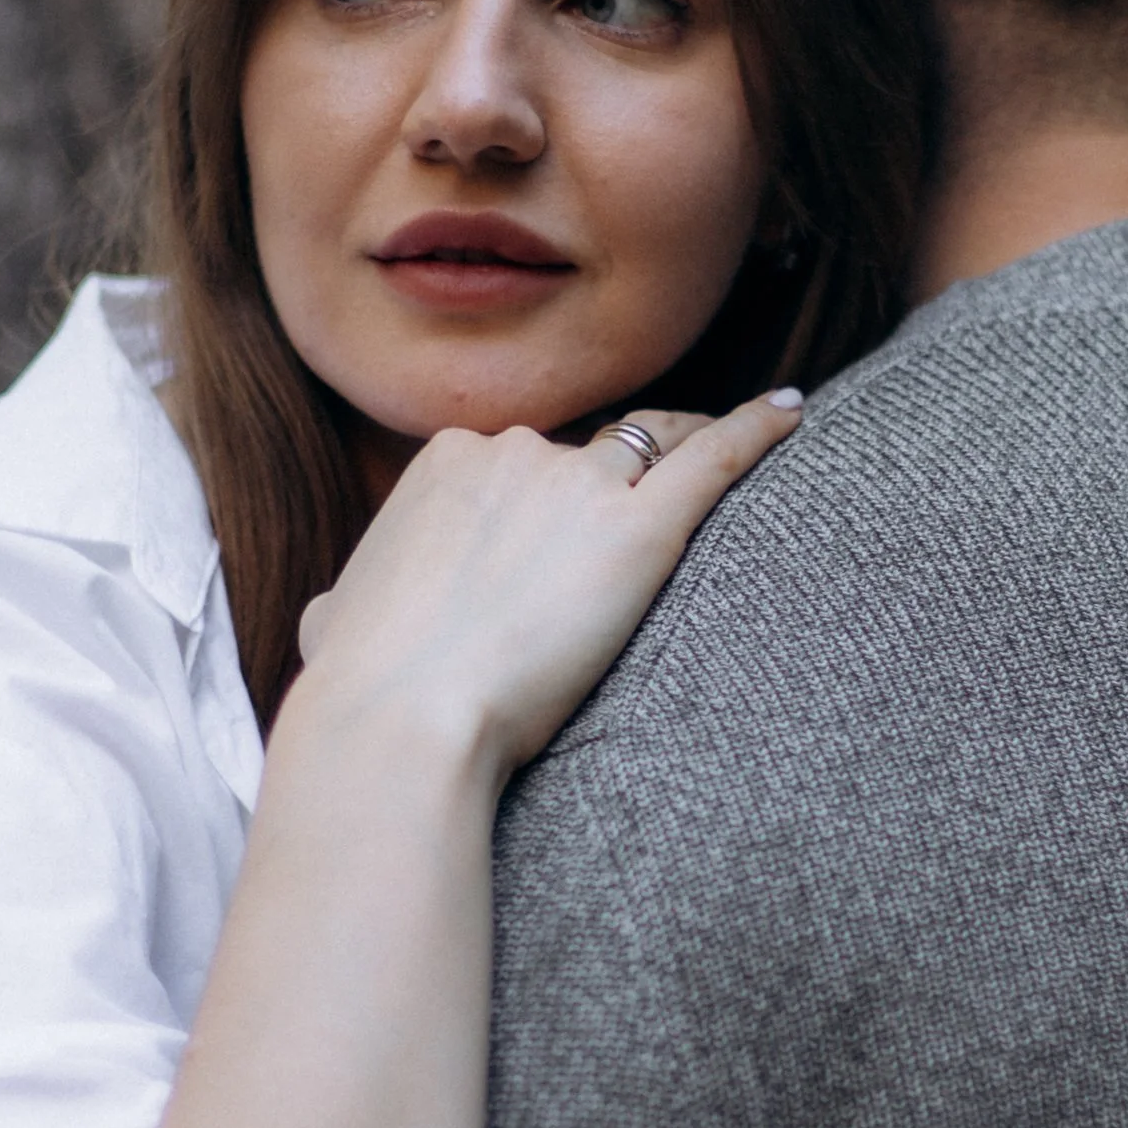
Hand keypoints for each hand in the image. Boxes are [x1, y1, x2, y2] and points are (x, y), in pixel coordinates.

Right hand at [287, 392, 803, 782]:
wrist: (402, 714)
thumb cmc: (363, 685)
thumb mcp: (334, 622)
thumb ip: (350, 601)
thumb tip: (333, 618)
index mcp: (446, 461)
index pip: (522, 461)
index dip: (551, 498)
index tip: (567, 535)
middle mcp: (513, 452)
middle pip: (589, 453)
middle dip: (615, 483)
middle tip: (645, 519)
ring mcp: (579, 485)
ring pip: (654, 445)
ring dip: (688, 448)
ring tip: (738, 449)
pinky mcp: (640, 530)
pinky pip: (714, 460)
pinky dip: (759, 430)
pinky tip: (794, 413)